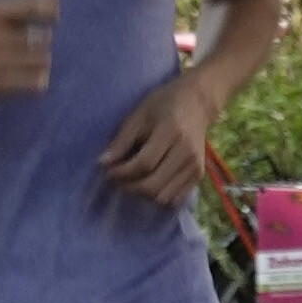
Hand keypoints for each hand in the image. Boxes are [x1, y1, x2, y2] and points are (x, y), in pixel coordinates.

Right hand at [0, 0, 59, 104]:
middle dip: (44, 41)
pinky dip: (36, 81)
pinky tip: (42, 80)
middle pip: (38, 36)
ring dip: (42, 61)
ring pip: (35, 59)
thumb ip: (24, 2)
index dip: (48, 10)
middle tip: (42, 43)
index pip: (28, 5)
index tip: (56, 16)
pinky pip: (24, 81)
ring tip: (41, 60)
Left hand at [98, 73, 213, 210]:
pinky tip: (148, 184)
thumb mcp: (138, 115)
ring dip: (142, 195)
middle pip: (153, 185)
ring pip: (163, 197)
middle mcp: (187, 152)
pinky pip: (175, 200)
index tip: (108, 171)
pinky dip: (158, 197)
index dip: (122, 172)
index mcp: (171, 132)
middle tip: (117, 179)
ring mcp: (195, 166)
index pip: (144, 164)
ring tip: (132, 182)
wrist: (196, 102)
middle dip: (129, 187)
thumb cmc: (163, 104)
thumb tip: (103, 163)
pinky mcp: (199, 176)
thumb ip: (122, 140)